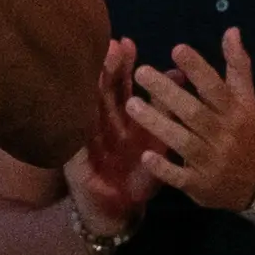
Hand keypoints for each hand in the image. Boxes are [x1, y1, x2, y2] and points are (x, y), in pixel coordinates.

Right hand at [64, 38, 158, 232]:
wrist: (117, 212)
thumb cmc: (136, 176)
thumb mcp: (155, 142)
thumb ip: (165, 110)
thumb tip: (179, 74)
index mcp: (121, 120)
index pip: (118, 86)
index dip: (121, 65)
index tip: (127, 43)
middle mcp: (101, 127)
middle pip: (100, 93)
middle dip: (104, 71)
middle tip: (110, 48)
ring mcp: (85, 144)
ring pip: (85, 114)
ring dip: (87, 96)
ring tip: (92, 74)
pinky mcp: (76, 165)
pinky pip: (75, 150)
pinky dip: (75, 138)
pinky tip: (75, 123)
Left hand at [124, 28, 254, 211]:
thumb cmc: (245, 134)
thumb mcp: (247, 101)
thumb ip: (237, 67)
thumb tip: (231, 30)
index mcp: (235, 112)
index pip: (216, 87)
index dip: (198, 68)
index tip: (176, 48)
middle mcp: (223, 135)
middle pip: (194, 112)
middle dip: (168, 92)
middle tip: (141, 72)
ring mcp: (211, 162)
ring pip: (183, 142)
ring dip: (158, 124)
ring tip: (131, 105)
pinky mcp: (199, 185)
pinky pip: (180, 176)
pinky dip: (164, 168)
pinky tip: (145, 155)